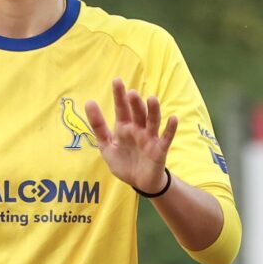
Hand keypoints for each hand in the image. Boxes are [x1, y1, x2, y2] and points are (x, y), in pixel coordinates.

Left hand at [84, 78, 177, 195]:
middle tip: (131, 92)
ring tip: (151, 99)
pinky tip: (173, 119)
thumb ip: (98, 127)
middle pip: (137, 113)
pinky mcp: (159, 150)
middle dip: (135, 103)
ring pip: (152, 121)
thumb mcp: (106, 146)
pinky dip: (170, 129)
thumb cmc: (124, 162)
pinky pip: (166, 138)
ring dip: (152, 111)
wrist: (139, 183)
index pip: (122, 109)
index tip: (117, 81)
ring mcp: (150, 138)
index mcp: (124, 128)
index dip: (119, 96)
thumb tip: (89, 102)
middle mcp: (138, 130)